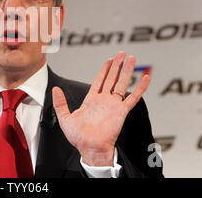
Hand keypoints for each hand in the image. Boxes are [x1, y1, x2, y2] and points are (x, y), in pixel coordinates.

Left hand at [52, 51, 149, 165]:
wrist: (90, 148)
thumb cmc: (78, 137)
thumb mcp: (64, 117)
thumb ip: (60, 102)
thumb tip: (55, 89)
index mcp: (91, 101)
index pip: (99, 81)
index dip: (105, 70)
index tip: (110, 60)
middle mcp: (104, 101)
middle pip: (112, 78)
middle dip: (117, 65)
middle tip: (122, 54)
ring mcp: (113, 105)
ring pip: (122, 83)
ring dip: (127, 71)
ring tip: (132, 58)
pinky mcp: (121, 111)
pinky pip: (133, 98)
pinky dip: (140, 88)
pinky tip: (146, 78)